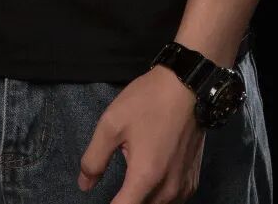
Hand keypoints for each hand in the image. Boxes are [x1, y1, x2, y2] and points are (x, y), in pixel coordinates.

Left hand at [78, 65, 205, 201]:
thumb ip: (95, 158)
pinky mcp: (193, 181)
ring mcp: (183, 187)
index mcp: (145, 178)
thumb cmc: (147, 102)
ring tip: (135, 176)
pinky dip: (159, 196)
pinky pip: (172, 200)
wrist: (187, 86)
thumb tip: (84, 185)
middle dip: (126, 200)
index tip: (102, 197)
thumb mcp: (112, 124)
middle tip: (119, 179)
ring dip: (142, 198)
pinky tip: (153, 176)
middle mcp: (167, 191)